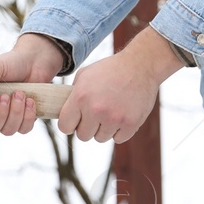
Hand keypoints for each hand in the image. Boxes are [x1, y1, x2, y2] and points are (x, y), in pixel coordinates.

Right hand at [0, 34, 65, 135]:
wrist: (35, 60)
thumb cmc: (11, 63)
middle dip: (0, 115)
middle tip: (6, 96)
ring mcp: (8, 120)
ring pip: (8, 131)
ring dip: (16, 112)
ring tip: (21, 93)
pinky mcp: (24, 121)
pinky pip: (24, 129)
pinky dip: (28, 116)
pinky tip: (30, 101)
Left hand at [57, 28, 183, 143]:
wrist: (140, 65)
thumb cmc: (110, 70)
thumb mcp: (85, 75)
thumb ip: (72, 95)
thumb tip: (63, 112)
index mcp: (81, 97)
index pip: (65, 127)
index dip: (70, 124)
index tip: (76, 120)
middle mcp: (96, 110)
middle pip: (83, 136)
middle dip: (88, 127)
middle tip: (96, 115)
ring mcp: (114, 118)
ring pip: (100, 138)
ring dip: (104, 128)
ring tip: (111, 111)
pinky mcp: (131, 124)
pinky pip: (118, 138)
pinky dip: (120, 130)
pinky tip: (122, 114)